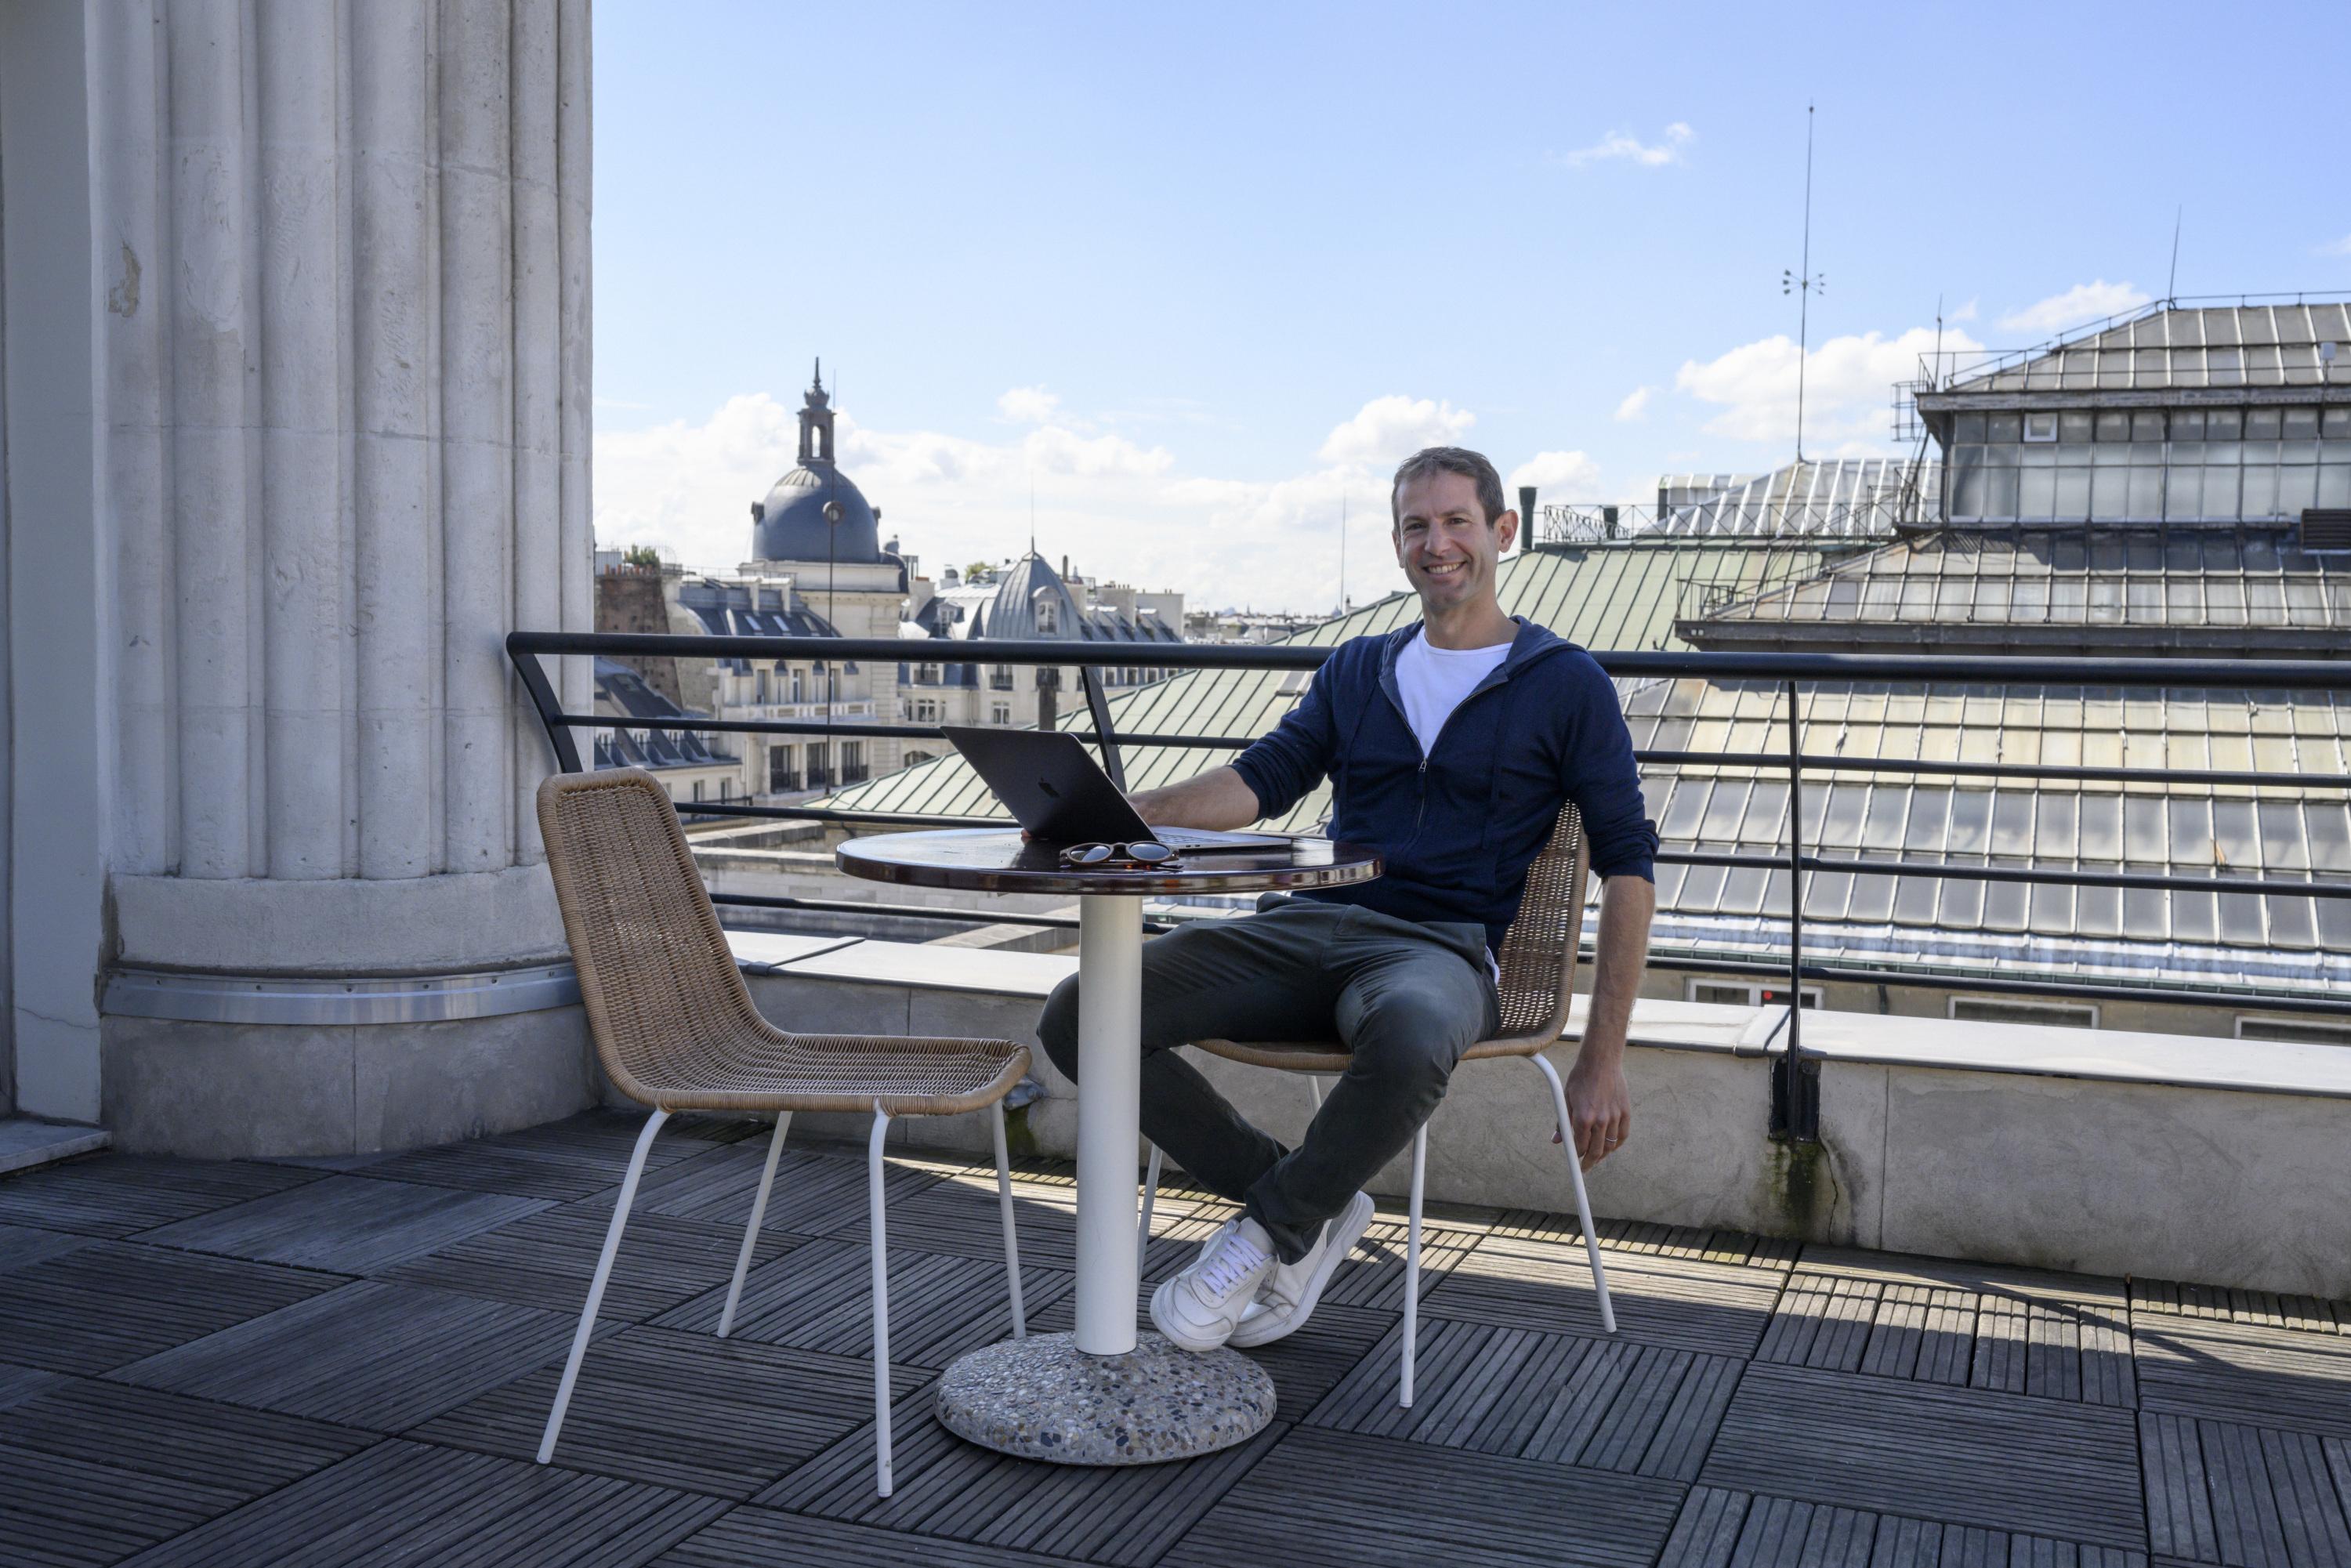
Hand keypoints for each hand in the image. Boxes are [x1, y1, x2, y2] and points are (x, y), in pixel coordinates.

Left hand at [1554, 1052, 1630, 1169]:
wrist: (1601, 1061)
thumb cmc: (1580, 1078)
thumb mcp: (1566, 1099)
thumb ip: (1562, 1122)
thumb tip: (1557, 1140)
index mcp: (1583, 1117)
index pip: (1580, 1146)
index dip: (1577, 1156)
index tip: (1575, 1161)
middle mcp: (1600, 1119)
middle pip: (1596, 1151)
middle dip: (1589, 1162)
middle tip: (1585, 1168)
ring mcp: (1615, 1117)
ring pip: (1610, 1146)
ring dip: (1602, 1155)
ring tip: (1596, 1158)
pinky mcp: (1625, 1112)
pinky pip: (1622, 1136)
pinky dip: (1616, 1145)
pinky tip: (1610, 1147)